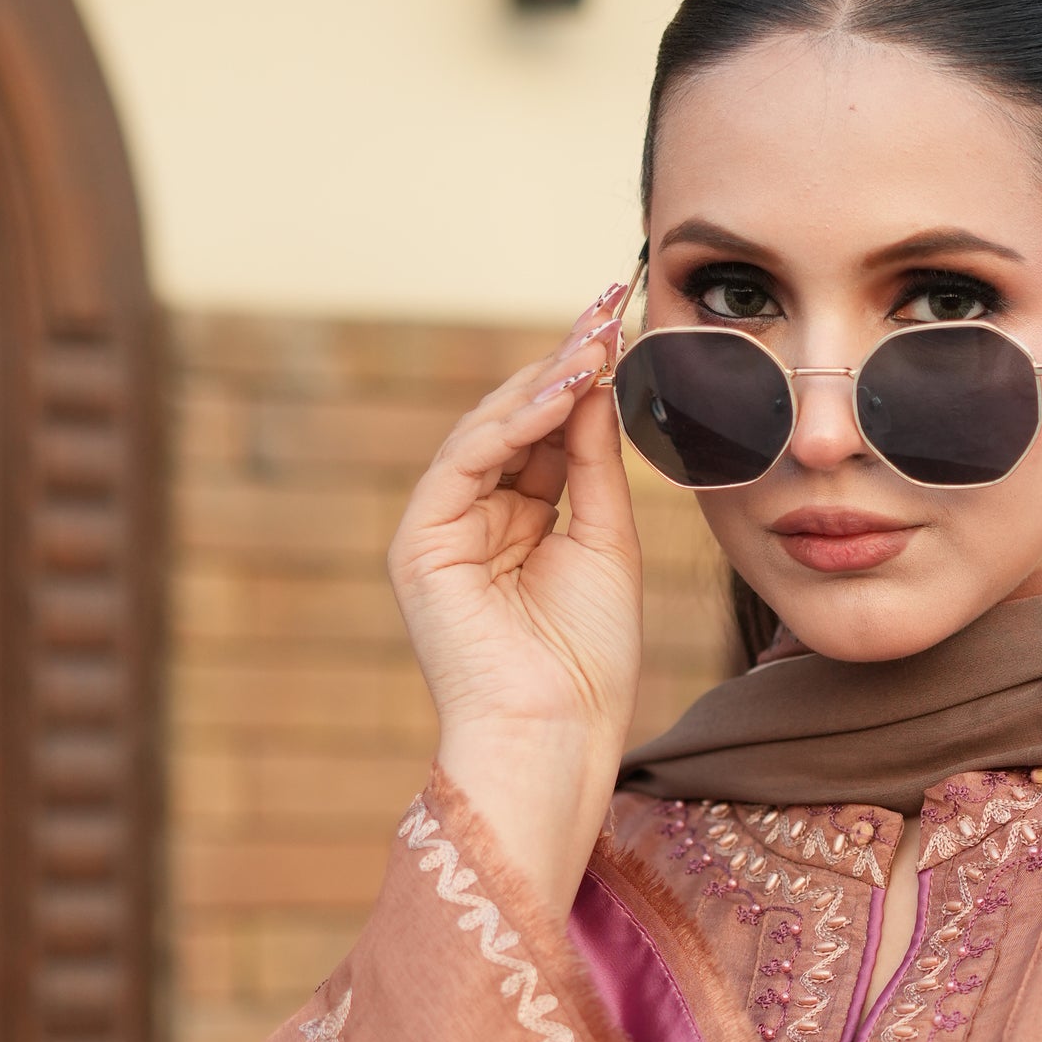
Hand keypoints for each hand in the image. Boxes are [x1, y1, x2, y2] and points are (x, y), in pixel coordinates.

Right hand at [387, 287, 640, 920]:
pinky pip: (467, 460)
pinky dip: (516, 421)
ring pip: (488, 431)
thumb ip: (593, 465)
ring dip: (544, 379)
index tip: (621, 325)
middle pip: (514, 422)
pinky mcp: (420, 543)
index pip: (546, 434)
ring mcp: (440, 529)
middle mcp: (471, 519)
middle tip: (607, 307)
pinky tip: (564, 389)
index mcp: (514, 523)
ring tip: (594, 336)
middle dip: (562, 363)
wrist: (555, 735)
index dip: (582, 380)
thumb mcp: (605, 542)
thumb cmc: (588, 662)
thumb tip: (596, 385)